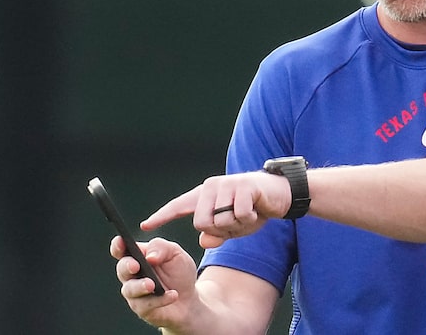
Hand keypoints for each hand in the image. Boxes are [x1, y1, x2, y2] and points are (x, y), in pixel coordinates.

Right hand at [110, 236, 197, 327]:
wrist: (189, 299)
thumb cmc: (178, 272)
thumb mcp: (175, 253)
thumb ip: (161, 248)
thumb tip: (150, 256)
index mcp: (136, 257)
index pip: (121, 250)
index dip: (118, 245)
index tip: (121, 241)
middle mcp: (131, 275)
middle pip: (122, 269)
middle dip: (127, 266)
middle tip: (136, 265)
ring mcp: (135, 294)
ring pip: (130, 290)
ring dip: (140, 286)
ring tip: (152, 284)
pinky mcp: (143, 310)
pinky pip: (147, 305)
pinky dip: (160, 299)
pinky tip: (173, 294)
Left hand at [142, 171, 291, 247]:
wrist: (279, 194)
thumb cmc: (252, 209)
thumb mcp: (232, 227)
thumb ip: (216, 235)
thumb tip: (204, 240)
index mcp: (204, 196)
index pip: (179, 206)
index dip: (162, 216)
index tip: (145, 225)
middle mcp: (211, 187)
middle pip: (201, 223)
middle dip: (219, 230)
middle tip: (235, 222)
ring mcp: (227, 184)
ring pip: (221, 220)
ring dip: (237, 224)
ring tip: (247, 213)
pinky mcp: (243, 186)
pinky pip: (239, 214)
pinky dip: (249, 219)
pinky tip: (256, 210)